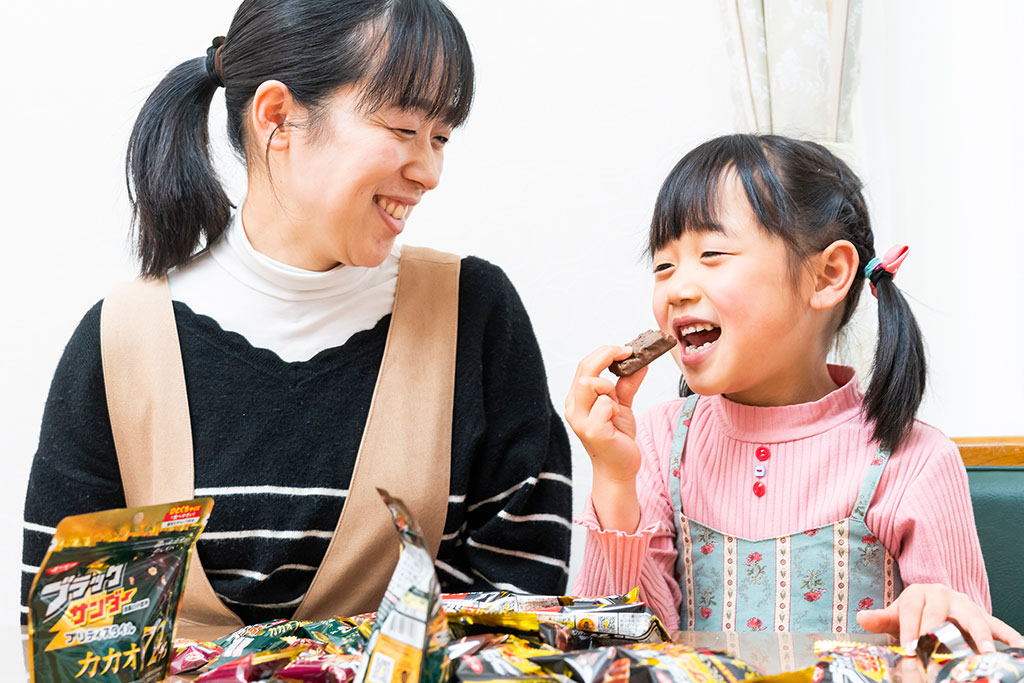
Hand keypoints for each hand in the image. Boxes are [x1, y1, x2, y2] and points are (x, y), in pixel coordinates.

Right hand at [564, 345, 648, 531]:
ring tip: (616, 402)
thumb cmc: (617, 438)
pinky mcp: (592, 431)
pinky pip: (605, 405)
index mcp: (577, 399)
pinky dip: (615, 407)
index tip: (626, 349)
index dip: (604, 352)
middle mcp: (573, 408)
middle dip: (607, 356)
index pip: (584, 365)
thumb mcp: (622, 405)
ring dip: (609, 386)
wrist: (619, 468)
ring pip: (591, 383)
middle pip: (584, 369)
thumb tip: (641, 363)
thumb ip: (627, 384)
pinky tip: (616, 421)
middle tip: (628, 353)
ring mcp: (579, 420)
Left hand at [856, 583, 1023, 651]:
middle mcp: (943, 595)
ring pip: (974, 619)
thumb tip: (860, 618)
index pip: (911, 612)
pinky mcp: (983, 615)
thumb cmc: (913, 613)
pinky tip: (1020, 647)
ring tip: (985, 653)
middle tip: (940, 654)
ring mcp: (965, 605)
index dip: (909, 631)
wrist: (934, 601)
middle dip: (939, 635)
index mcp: (917, 593)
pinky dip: (1009, 636)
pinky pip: (998, 625)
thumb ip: (880, 619)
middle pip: (940, 614)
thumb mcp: (895, 615)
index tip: (909, 651)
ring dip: (981, 636)